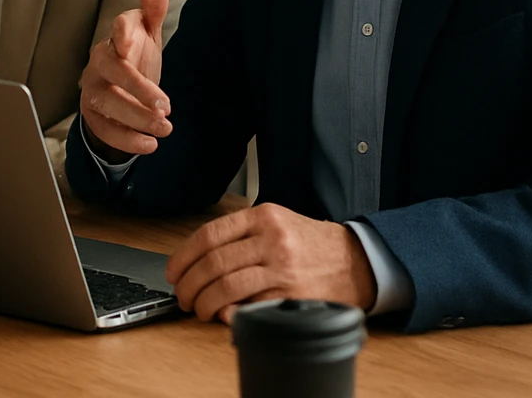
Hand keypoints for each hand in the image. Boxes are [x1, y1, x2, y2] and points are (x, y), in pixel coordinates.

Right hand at [78, 0, 172, 157]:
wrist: (117, 94)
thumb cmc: (134, 58)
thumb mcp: (147, 33)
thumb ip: (153, 5)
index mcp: (116, 39)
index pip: (117, 30)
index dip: (122, 31)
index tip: (129, 38)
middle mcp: (100, 63)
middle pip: (111, 70)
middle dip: (137, 88)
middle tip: (167, 105)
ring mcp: (93, 91)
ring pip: (107, 103)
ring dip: (136, 117)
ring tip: (165, 128)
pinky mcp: (92, 117)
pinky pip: (104, 129)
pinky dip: (127, 140)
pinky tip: (150, 144)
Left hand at [165, 204, 377, 323]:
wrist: (357, 261)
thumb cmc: (311, 243)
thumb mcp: (276, 221)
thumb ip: (239, 234)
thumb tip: (198, 260)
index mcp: (263, 217)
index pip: (209, 235)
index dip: (183, 256)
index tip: (174, 271)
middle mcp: (272, 240)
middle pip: (213, 263)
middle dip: (190, 284)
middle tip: (182, 295)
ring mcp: (283, 268)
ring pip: (227, 286)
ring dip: (205, 302)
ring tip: (199, 309)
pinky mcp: (293, 296)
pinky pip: (251, 307)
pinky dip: (230, 313)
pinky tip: (223, 314)